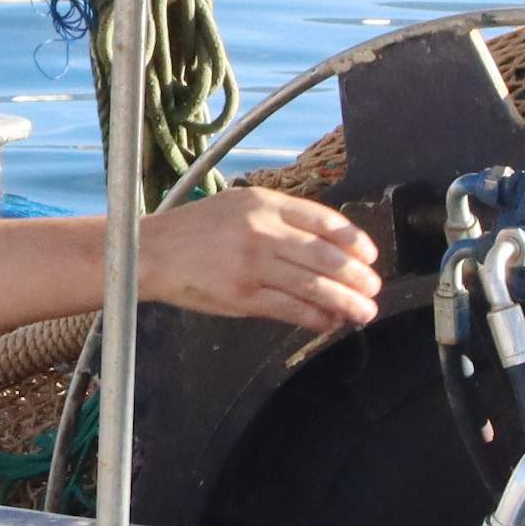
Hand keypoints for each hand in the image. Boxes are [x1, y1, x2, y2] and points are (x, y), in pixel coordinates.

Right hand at [134, 188, 382, 335]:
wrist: (150, 252)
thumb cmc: (195, 231)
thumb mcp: (236, 206)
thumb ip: (277, 220)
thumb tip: (323, 247)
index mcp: (263, 202)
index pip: (322, 219)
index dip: (352, 239)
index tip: (369, 254)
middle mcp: (261, 230)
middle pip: (324, 254)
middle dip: (356, 274)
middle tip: (374, 287)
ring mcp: (252, 264)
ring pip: (313, 284)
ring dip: (345, 301)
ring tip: (364, 311)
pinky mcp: (242, 295)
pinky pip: (290, 309)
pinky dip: (315, 318)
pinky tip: (329, 323)